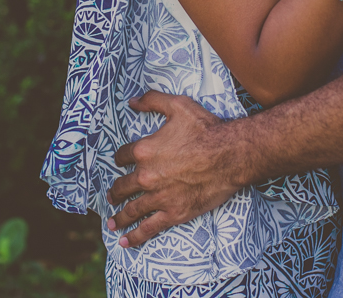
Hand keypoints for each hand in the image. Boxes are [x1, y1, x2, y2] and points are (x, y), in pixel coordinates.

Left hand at [106, 91, 242, 247]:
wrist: (230, 155)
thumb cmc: (206, 129)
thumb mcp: (178, 106)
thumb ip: (152, 100)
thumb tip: (132, 100)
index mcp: (144, 151)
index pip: (122, 156)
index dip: (120, 159)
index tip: (120, 162)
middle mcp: (146, 176)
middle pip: (122, 186)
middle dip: (116, 191)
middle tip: (112, 196)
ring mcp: (159, 197)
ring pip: (132, 209)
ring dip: (120, 216)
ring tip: (112, 222)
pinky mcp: (173, 213)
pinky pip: (149, 228)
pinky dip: (136, 236)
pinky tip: (126, 242)